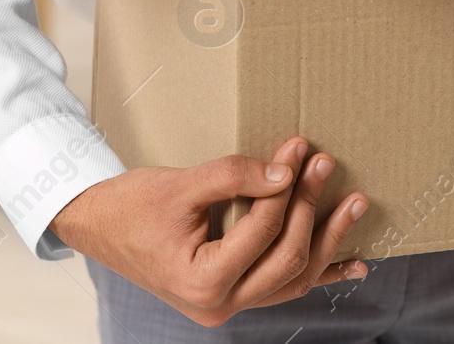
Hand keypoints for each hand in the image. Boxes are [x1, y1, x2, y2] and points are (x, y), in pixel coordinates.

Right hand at [50, 137, 369, 326]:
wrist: (97, 224)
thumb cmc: (130, 206)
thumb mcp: (180, 184)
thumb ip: (232, 176)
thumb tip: (284, 171)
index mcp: (201, 281)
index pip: (261, 231)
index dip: (284, 185)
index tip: (298, 148)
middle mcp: (218, 304)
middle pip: (286, 260)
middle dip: (309, 208)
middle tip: (324, 162)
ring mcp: (227, 304)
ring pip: (292, 279)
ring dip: (327, 242)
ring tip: (355, 205)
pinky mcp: (232, 293)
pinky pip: (283, 287)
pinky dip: (319, 274)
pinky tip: (353, 264)